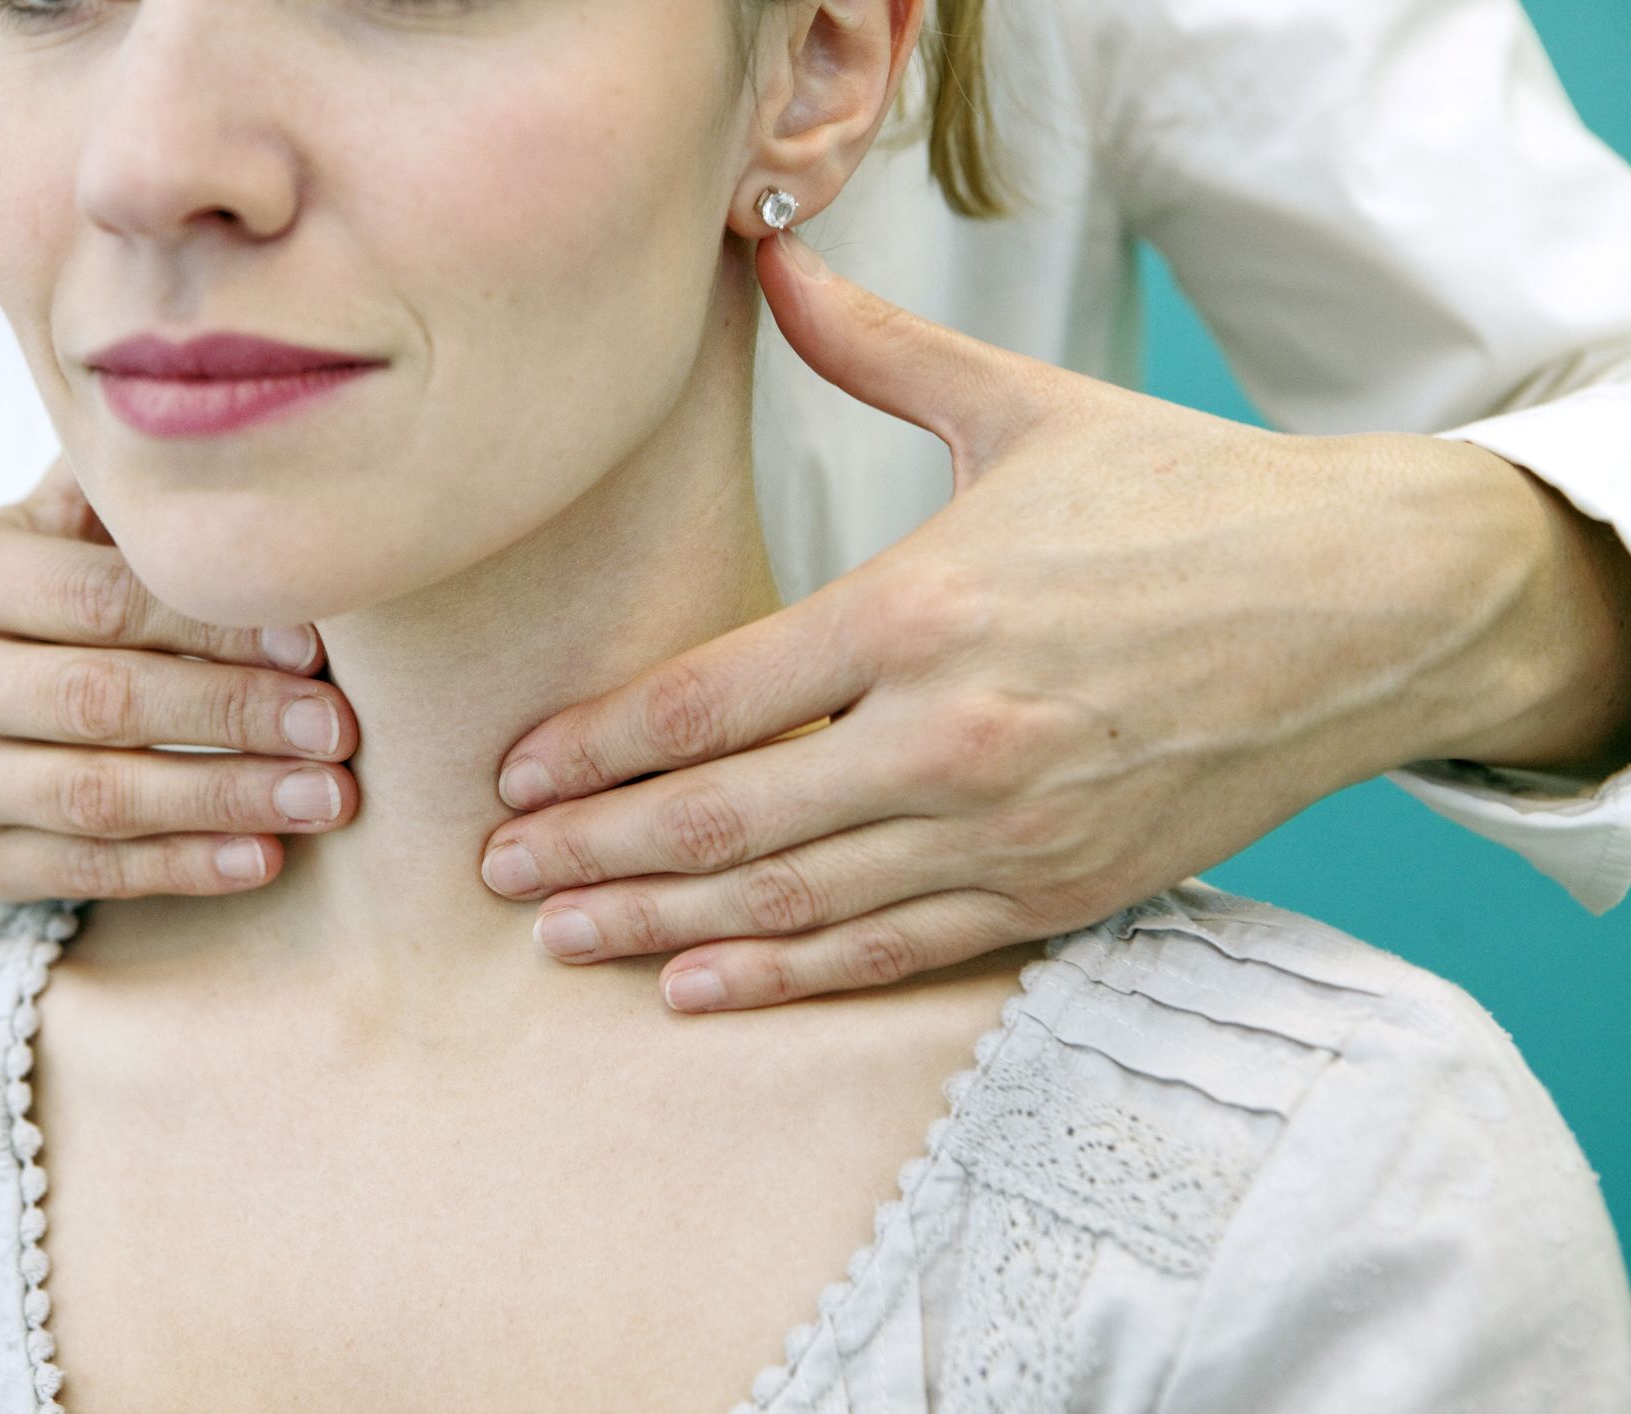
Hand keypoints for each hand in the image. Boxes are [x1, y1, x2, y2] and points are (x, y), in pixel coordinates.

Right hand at [0, 458, 360, 898]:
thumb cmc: (58, 584)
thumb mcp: (72, 522)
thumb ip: (136, 497)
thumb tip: (259, 443)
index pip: (99, 596)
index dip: (217, 623)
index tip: (322, 646)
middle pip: (100, 698)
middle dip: (236, 714)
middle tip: (342, 730)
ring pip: (97, 796)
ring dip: (227, 798)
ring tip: (329, 797)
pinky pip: (86, 871)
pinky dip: (184, 867)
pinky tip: (267, 857)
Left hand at [478, 229, 1620, 1011]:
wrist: (1367, 608)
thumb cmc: (1190, 503)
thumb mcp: (1026, 411)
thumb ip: (877, 352)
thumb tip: (771, 262)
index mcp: (922, 612)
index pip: (712, 701)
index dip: (598, 748)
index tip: (514, 774)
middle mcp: (949, 737)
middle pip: (725, 817)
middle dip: (596, 848)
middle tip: (496, 869)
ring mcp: (1004, 831)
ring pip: (794, 901)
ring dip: (662, 924)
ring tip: (561, 933)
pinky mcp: (1056, 892)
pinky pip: (893, 952)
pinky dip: (788, 976)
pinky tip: (700, 984)